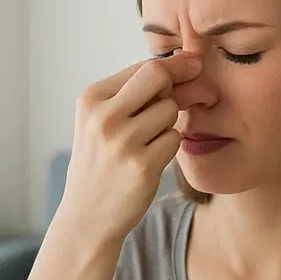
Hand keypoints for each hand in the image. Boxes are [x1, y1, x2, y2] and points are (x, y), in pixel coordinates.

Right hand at [59, 52, 201, 245]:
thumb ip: (133, 93)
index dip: (173, 65)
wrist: (86, 215)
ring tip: (148, 140)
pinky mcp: (142, 166)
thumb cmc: (100, 161)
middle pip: (158, 77)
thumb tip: (183, 64)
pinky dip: (169, 146)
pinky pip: (174, 139)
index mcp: (91, 98)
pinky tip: (150, 159)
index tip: (193, 64)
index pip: (143, 66)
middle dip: (178, 82)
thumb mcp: (101, 120)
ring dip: (169, 123)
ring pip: (170, 110)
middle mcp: (103, 116)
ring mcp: (122, 141)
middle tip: (187, 93)